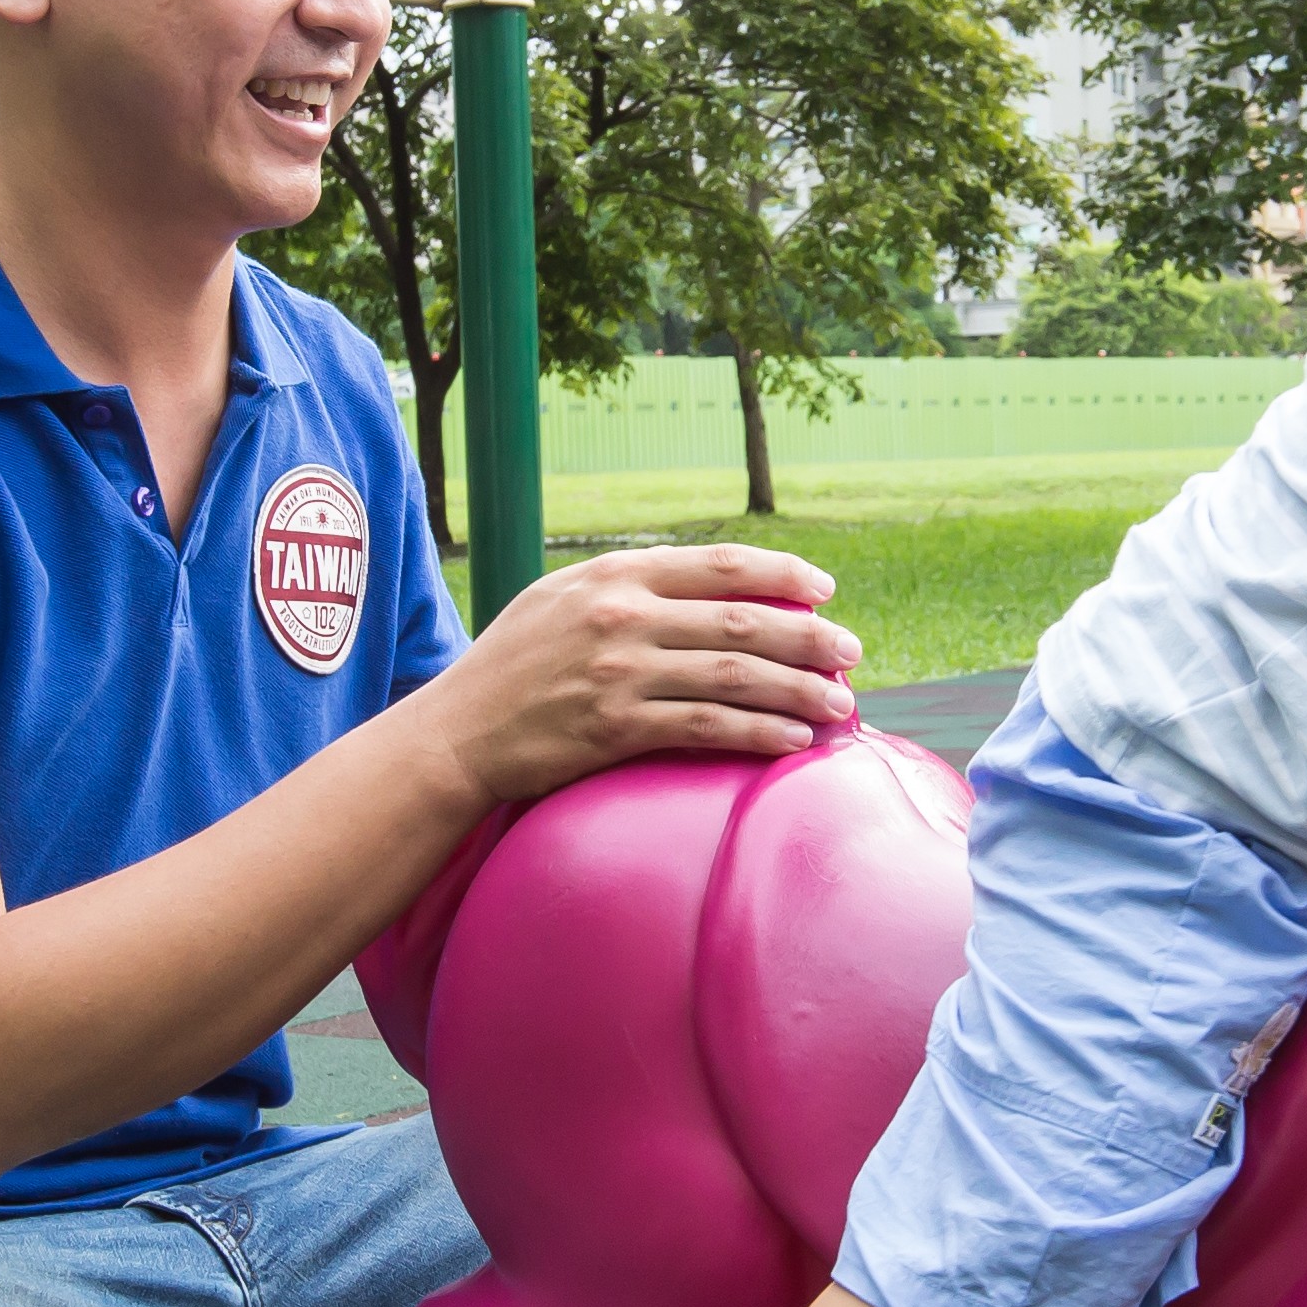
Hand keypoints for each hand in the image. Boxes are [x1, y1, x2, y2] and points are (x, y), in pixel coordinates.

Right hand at [420, 542, 862, 805]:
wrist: (455, 734)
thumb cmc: (512, 667)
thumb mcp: (561, 599)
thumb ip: (629, 588)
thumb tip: (710, 591)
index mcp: (614, 574)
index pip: (719, 565)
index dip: (783, 574)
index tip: (824, 590)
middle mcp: (621, 615)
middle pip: (743, 621)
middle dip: (810, 637)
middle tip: (852, 653)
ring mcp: (619, 672)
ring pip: (736, 676)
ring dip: (800, 690)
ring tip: (842, 706)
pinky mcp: (615, 727)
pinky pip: (707, 727)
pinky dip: (759, 733)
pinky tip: (793, 741)